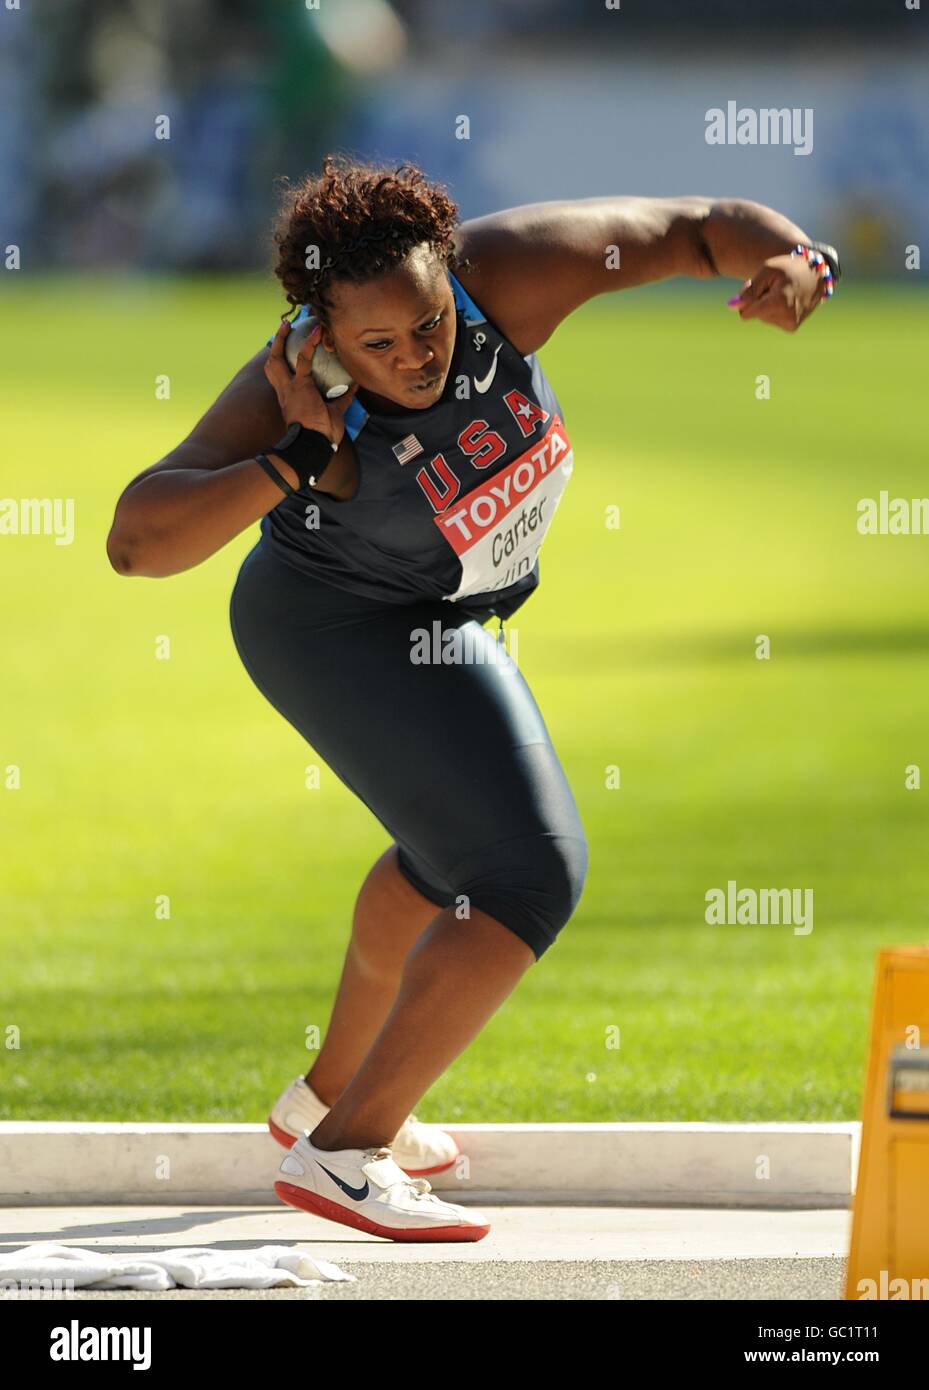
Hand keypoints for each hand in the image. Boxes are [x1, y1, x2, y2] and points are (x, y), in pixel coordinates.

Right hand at [264, 318, 357, 444]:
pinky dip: (311, 344)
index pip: (282, 376)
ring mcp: (291, 388)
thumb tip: (354, 386)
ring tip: (289, 323)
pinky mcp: (301, 385)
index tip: (289, 349)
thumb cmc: (322, 435)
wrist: (314, 446)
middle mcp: (286, 391)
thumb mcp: (334, 413)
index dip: (283, 361)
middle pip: (272, 365)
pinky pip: (304, 359)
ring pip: (277, 359)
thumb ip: (342, 398)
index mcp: (291, 398)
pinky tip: (317, 332)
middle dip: (276, 346)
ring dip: (281, 340)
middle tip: (283, 329)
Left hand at [727, 254, 823, 331]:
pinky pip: (772, 321)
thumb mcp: (767, 271)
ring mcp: (790, 324)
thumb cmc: (789, 268)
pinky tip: (787, 300)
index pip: (745, 314)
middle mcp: (786, 317)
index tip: (760, 287)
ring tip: (783, 291)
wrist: (817, 272)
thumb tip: (730, 307)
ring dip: (768, 305)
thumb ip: (748, 290)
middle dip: (759, 301)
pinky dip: (775, 311)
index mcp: (778, 303)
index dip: (748, 300)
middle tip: (775, 286)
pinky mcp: (792, 327)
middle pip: (755, 315)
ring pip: (763, 318)